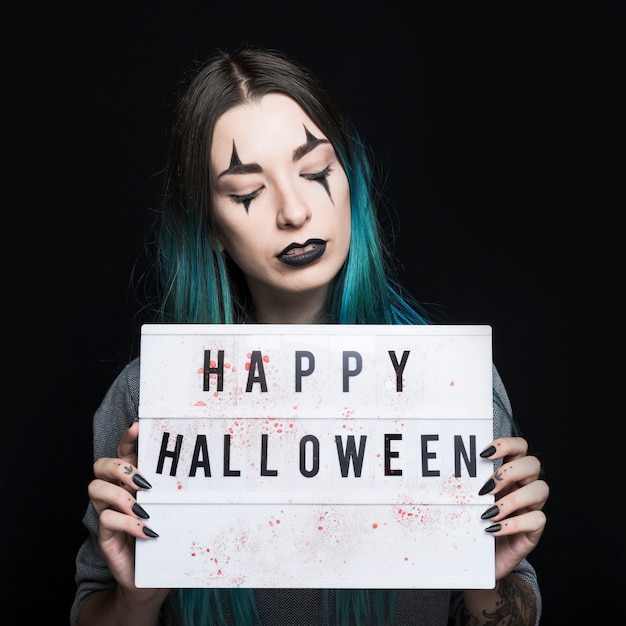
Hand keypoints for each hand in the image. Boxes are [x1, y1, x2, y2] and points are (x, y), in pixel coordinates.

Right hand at [87, 420, 166, 601]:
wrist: (151, 577)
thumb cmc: (165, 535)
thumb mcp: (172, 507)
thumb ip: (173, 487)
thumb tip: (192, 466)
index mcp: (132, 480)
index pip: (122, 451)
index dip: (127, 437)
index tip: (137, 426)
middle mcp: (116, 492)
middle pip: (100, 465)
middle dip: (119, 466)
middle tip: (142, 480)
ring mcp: (108, 513)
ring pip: (95, 488)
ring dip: (121, 495)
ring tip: (143, 508)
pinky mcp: (105, 536)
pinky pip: (105, 520)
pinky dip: (128, 523)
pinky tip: (147, 530)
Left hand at [478, 437, 548, 579]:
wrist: (476, 560)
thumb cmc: (469, 523)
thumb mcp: (465, 500)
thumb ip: (464, 484)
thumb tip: (443, 470)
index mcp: (508, 473)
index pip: (520, 447)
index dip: (507, 444)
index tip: (483, 453)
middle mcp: (523, 486)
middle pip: (533, 464)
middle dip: (509, 472)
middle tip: (486, 487)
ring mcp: (531, 508)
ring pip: (541, 489)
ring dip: (513, 498)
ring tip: (489, 512)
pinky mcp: (534, 531)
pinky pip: (538, 519)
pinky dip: (514, 523)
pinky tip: (494, 528)